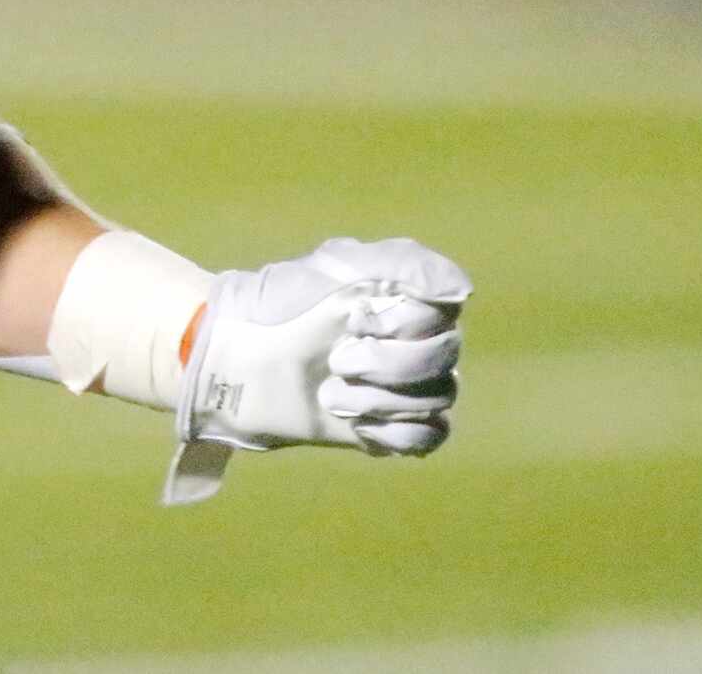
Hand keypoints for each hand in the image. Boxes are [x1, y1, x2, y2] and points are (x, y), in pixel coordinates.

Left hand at [167, 236, 469, 503]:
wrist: (237, 358)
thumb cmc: (280, 303)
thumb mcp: (333, 266)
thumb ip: (403, 264)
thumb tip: (464, 292)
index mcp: (405, 298)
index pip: (444, 317)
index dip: (402, 324)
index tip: (352, 319)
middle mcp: (414, 339)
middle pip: (444, 360)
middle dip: (387, 364)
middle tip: (337, 361)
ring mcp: (406, 383)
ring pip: (437, 399)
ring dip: (378, 400)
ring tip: (330, 393)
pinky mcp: (392, 424)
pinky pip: (430, 436)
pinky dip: (394, 432)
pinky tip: (355, 423)